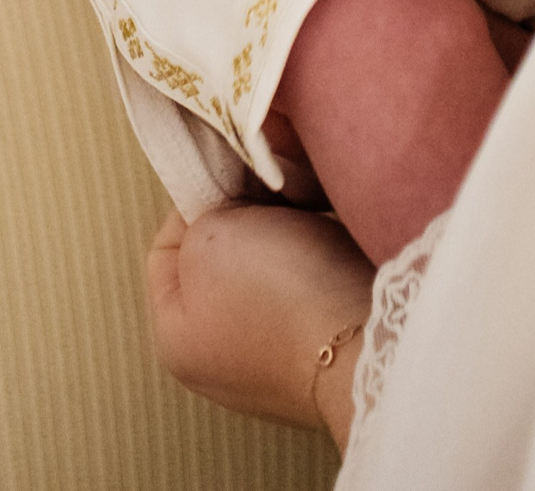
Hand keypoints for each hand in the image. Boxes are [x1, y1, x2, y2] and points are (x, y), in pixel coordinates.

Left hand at [146, 203, 374, 445]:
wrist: (367, 339)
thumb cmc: (276, 294)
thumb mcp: (209, 238)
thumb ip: (201, 214)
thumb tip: (227, 204)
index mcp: (179, 341)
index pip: (167, 248)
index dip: (194, 200)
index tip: (230, 177)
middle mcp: (223, 357)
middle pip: (222, 253)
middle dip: (246, 211)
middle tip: (271, 187)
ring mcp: (277, 354)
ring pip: (269, 260)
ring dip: (285, 223)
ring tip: (305, 203)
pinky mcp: (325, 341)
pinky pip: (309, 277)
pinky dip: (317, 246)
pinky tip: (329, 227)